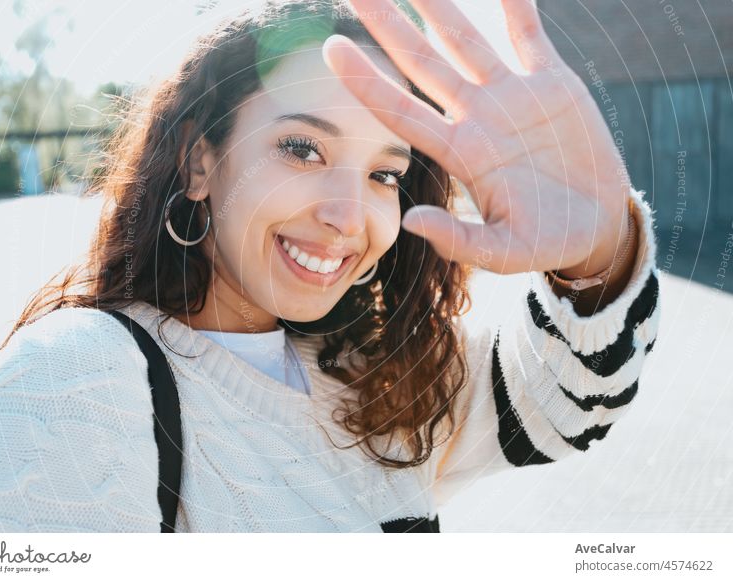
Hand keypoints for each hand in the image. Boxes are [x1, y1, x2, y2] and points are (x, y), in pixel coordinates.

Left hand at [322, 0, 632, 276]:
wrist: (596, 226)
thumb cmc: (547, 243)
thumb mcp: (505, 252)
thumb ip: (460, 241)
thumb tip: (411, 223)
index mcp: (461, 154)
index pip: (401, 111)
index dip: (364, 81)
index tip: (329, 49)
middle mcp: (477, 118)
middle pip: (422, 64)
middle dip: (390, 28)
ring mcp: (511, 96)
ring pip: (466, 40)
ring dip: (439, 7)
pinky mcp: (552, 83)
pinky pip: (528, 35)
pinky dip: (516, 7)